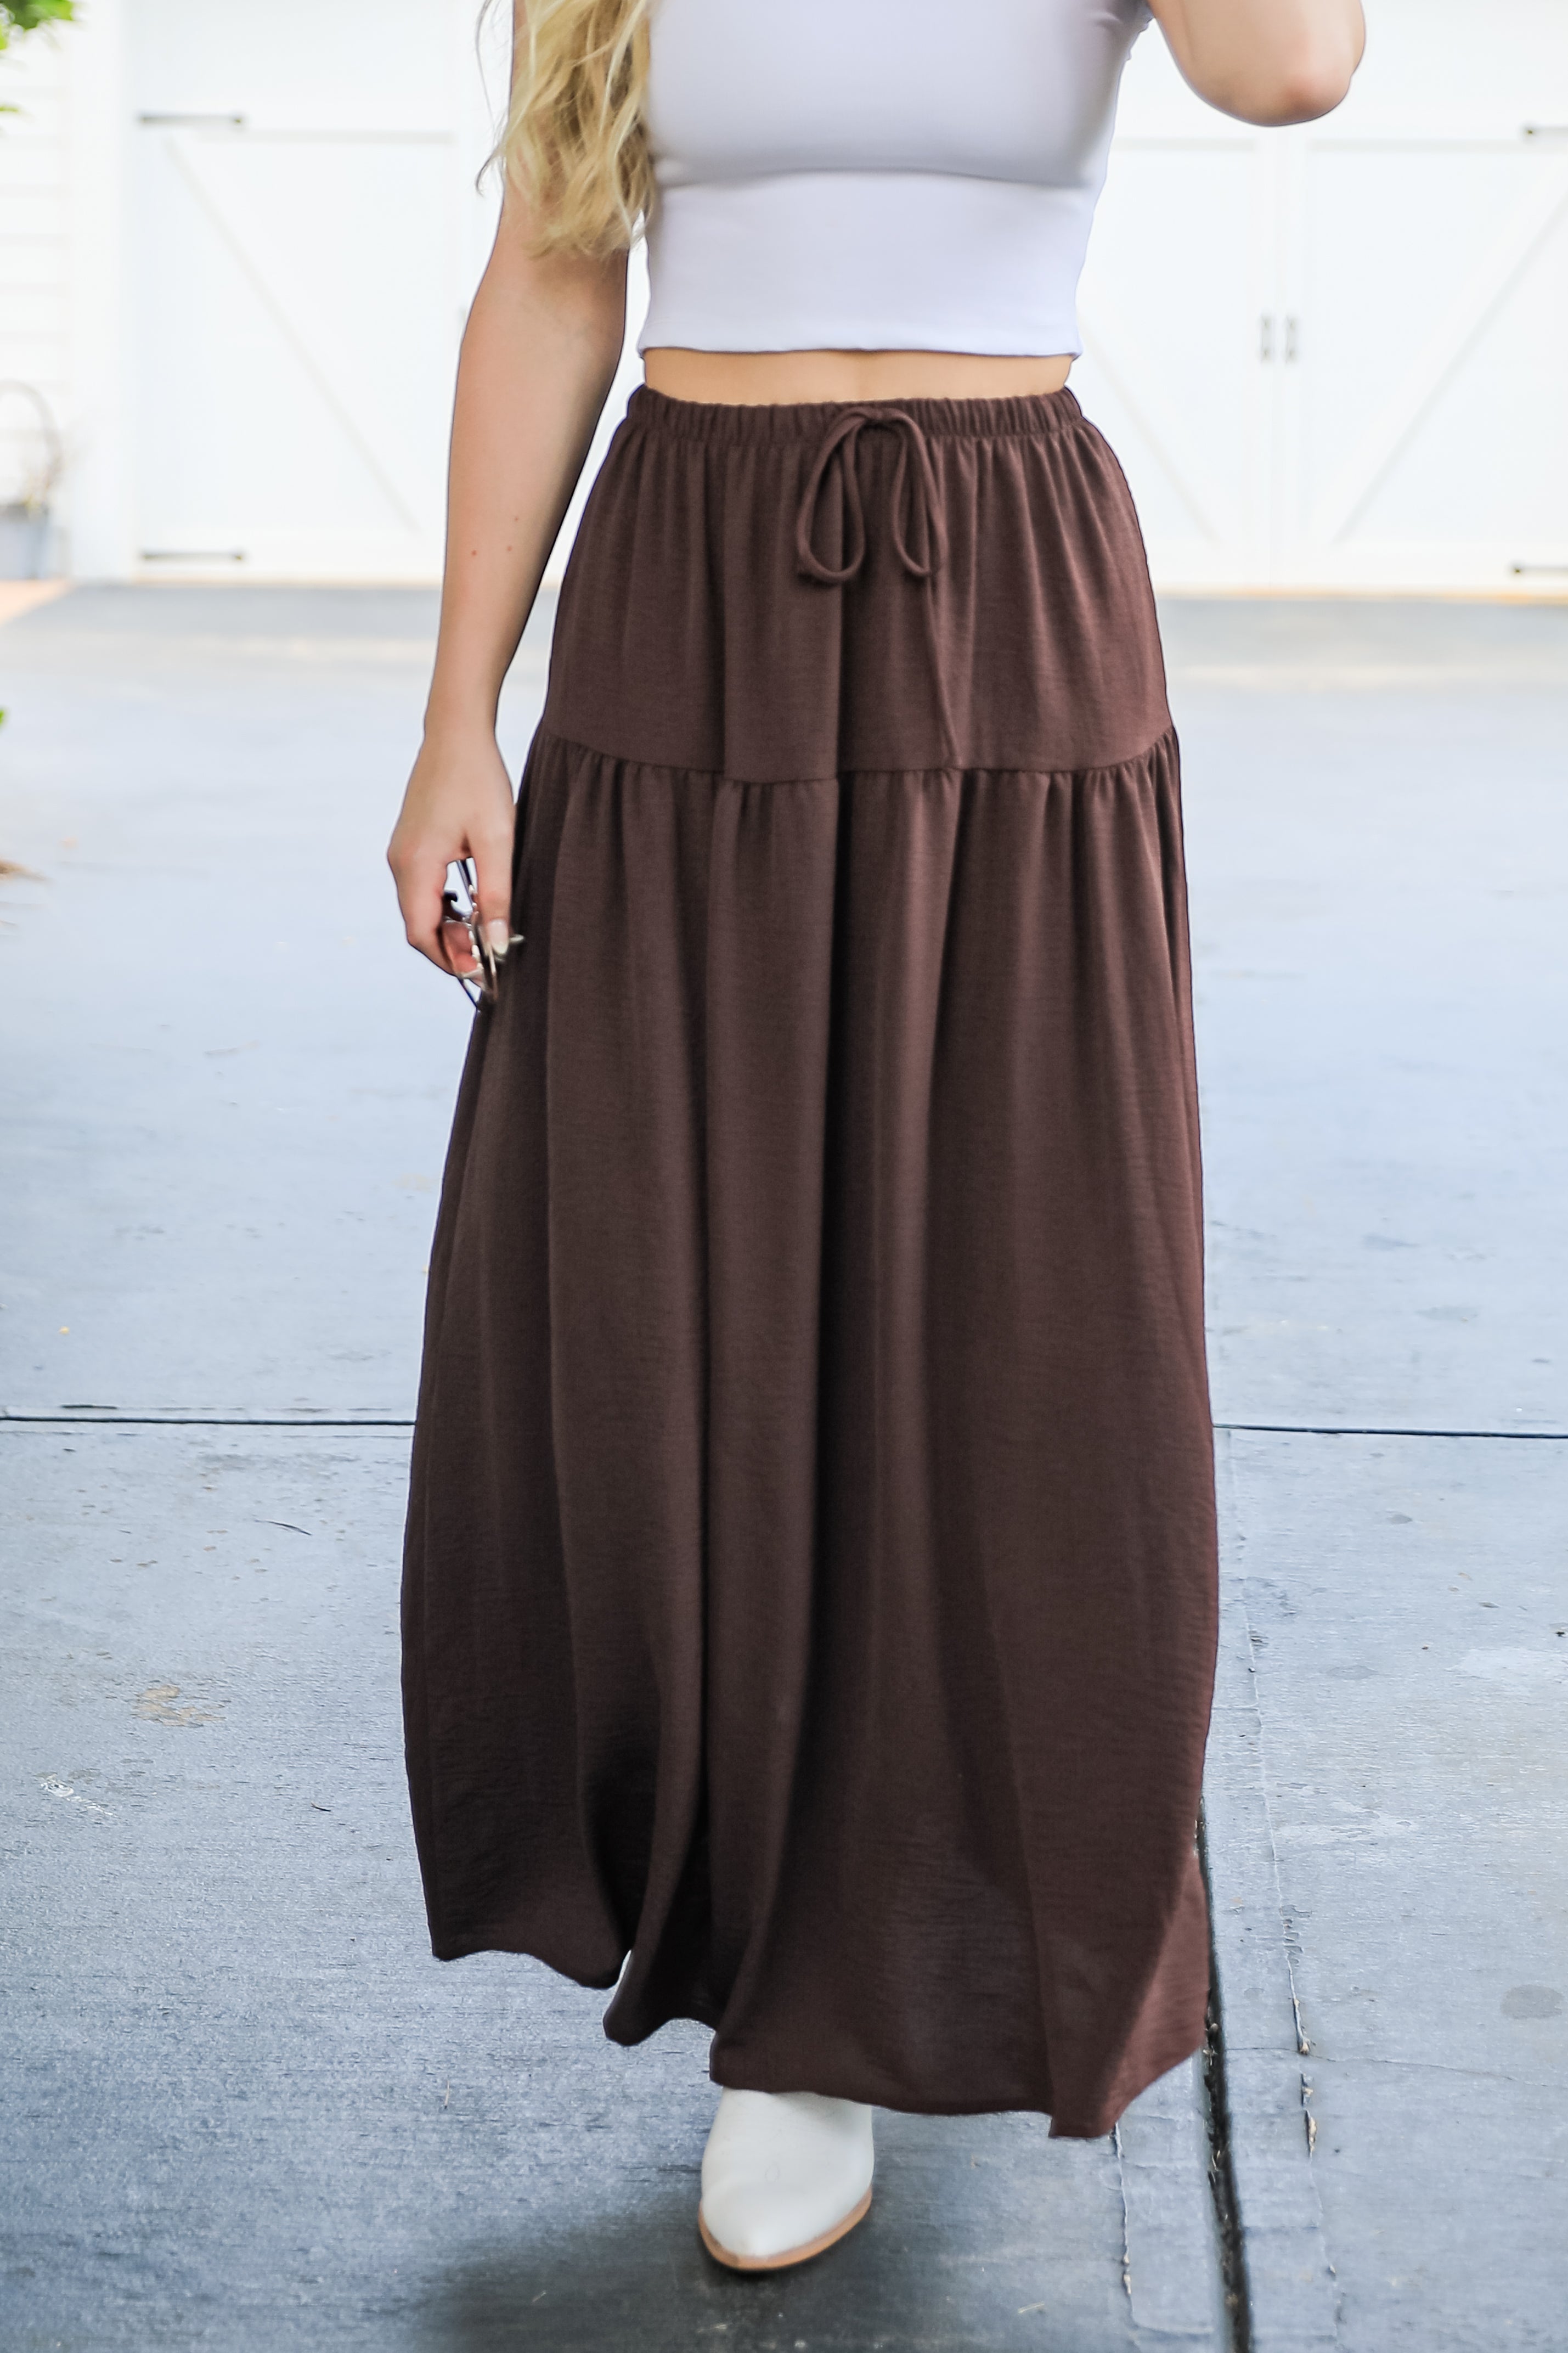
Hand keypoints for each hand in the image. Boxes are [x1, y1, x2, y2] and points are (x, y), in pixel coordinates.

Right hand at [387, 721, 517, 978]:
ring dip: (448, 927)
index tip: (483, 973)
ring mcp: (401, 853)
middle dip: (451, 948)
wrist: (456, 733)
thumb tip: (496, 945)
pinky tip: (470, 904)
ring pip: (418, 909)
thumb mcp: (497, 841)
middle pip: (417, 926)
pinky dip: (443, 906)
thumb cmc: (479, 781)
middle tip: (489, 956)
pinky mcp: (409, 844)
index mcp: (415, 864)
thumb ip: (497, 896)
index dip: (449, 960)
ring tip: (484, 930)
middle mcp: (399, 862)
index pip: (421, 934)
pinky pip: (420, 889)